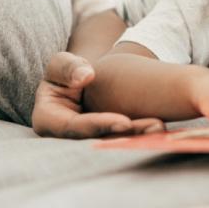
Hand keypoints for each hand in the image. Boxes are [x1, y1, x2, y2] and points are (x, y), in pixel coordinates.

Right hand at [31, 52, 164, 138]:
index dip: (98, 126)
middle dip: (125, 137)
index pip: (73, 128)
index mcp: (47, 121)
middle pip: (97, 141)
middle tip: (153, 127)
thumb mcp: (62, 63)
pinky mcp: (105, 143)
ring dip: (139, 138)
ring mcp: (87, 143)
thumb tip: (85, 76)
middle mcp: (65, 140)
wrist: (83, 82)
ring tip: (160, 127)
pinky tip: (161, 128)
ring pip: (113, 144)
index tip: (124, 121)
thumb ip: (67, 67)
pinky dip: (141, 135)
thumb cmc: (67, 72)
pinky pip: (122, 141)